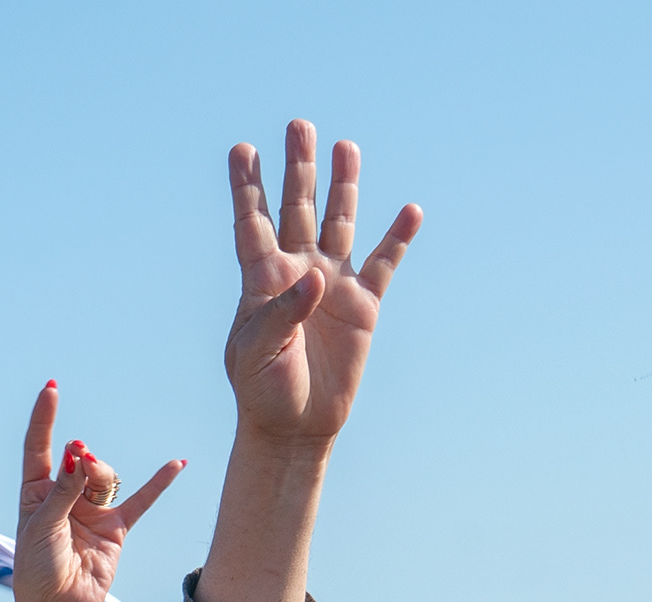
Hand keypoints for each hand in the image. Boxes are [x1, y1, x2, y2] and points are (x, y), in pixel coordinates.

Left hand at [12, 382, 183, 601]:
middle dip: (83, 458)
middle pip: (80, 461)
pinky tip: (177, 465)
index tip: (51, 388)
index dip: (44, 417)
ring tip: (94, 480)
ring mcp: (91, 511)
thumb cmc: (37, 569)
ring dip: (102, 473)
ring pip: (105, 477)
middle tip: (81, 458)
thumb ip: (61, 491)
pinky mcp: (115, 529)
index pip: (39, 446)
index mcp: (36, 492)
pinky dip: (159, 484)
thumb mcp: (41, 526)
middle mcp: (64, 497)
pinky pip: (141, 501)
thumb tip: (78, 455)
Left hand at [224, 121, 423, 453]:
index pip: (252, 223)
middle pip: (298, 208)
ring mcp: (332, 285)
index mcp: (262, 279)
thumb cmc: (263, 391)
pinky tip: (410, 211)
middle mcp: (297, 272)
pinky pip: (383, 265)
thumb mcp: (258, 353)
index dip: (246, 188)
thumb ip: (281, 313)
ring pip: (339, 224)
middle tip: (299, 126)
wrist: (295, 426)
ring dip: (343, 187)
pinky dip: (397, 239)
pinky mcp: (362, 307)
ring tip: (346, 146)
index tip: (241, 150)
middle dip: (298, 169)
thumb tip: (316, 278)